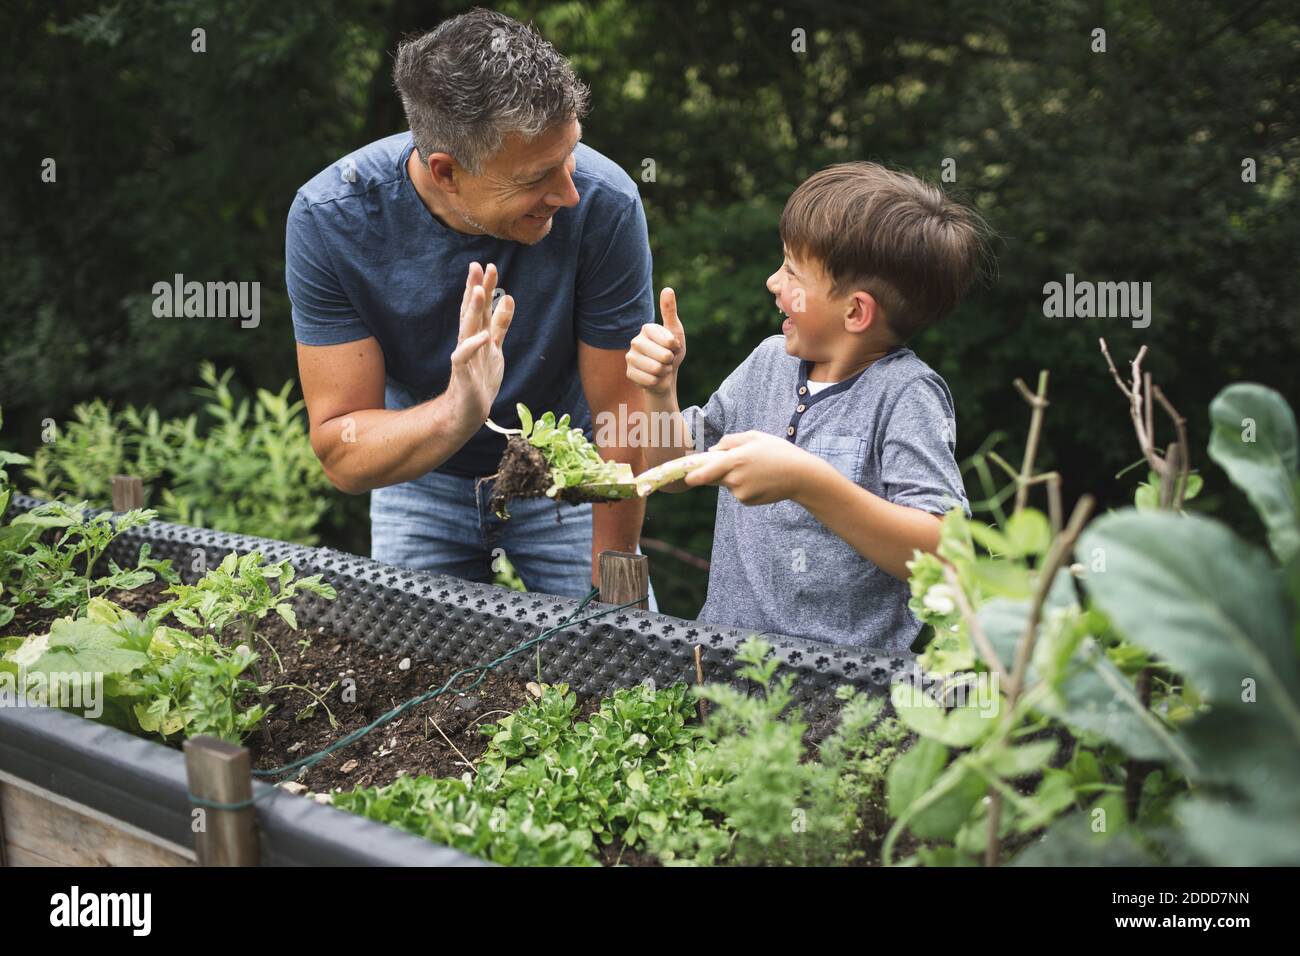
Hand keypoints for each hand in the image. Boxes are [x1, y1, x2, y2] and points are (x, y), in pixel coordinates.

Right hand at [447, 262, 514, 424]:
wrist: (468, 410)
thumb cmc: (480, 378)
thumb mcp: (496, 347)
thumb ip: (501, 324)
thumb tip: (508, 297)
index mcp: (477, 334)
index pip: (480, 306)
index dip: (484, 286)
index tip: (488, 265)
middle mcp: (469, 341)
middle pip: (471, 311)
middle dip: (475, 288)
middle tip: (477, 265)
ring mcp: (465, 356)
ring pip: (467, 329)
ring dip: (473, 310)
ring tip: (479, 291)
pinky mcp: (463, 373)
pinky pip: (465, 357)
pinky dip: (473, 346)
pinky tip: (484, 336)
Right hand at [625, 287, 685, 397]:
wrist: (664, 374)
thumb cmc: (671, 351)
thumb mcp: (675, 331)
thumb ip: (670, 311)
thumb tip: (667, 289)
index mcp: (646, 328)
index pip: (669, 341)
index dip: (676, 348)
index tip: (672, 347)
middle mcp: (635, 341)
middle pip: (663, 356)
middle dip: (670, 361)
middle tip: (666, 359)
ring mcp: (630, 358)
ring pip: (657, 369)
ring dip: (664, 372)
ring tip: (661, 368)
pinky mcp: (629, 373)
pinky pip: (650, 380)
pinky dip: (657, 381)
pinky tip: (653, 377)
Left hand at [683, 430, 830, 504]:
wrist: (801, 476)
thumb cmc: (777, 451)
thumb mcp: (753, 436)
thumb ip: (729, 441)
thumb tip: (712, 451)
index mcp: (733, 460)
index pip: (702, 473)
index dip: (690, 476)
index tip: (682, 476)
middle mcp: (734, 479)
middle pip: (712, 478)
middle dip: (714, 472)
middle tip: (732, 464)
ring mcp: (740, 492)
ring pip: (726, 484)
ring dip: (733, 477)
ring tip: (756, 468)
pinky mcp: (747, 501)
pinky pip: (737, 492)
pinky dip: (744, 486)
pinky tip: (760, 479)